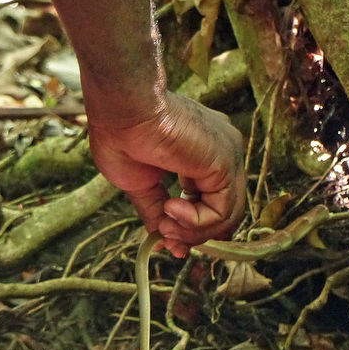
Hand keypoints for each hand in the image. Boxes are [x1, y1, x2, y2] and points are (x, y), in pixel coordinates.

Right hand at [87, 93, 245, 255]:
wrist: (121, 109)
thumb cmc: (121, 134)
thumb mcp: (140, 183)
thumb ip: (156, 210)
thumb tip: (162, 240)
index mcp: (203, 153)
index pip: (212, 200)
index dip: (192, 226)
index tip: (166, 240)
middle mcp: (222, 153)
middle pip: (223, 211)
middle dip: (193, 233)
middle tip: (165, 238)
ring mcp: (227, 156)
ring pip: (226, 216)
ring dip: (192, 231)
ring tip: (164, 225)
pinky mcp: (225, 163)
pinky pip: (221, 211)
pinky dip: (195, 222)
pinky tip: (171, 209)